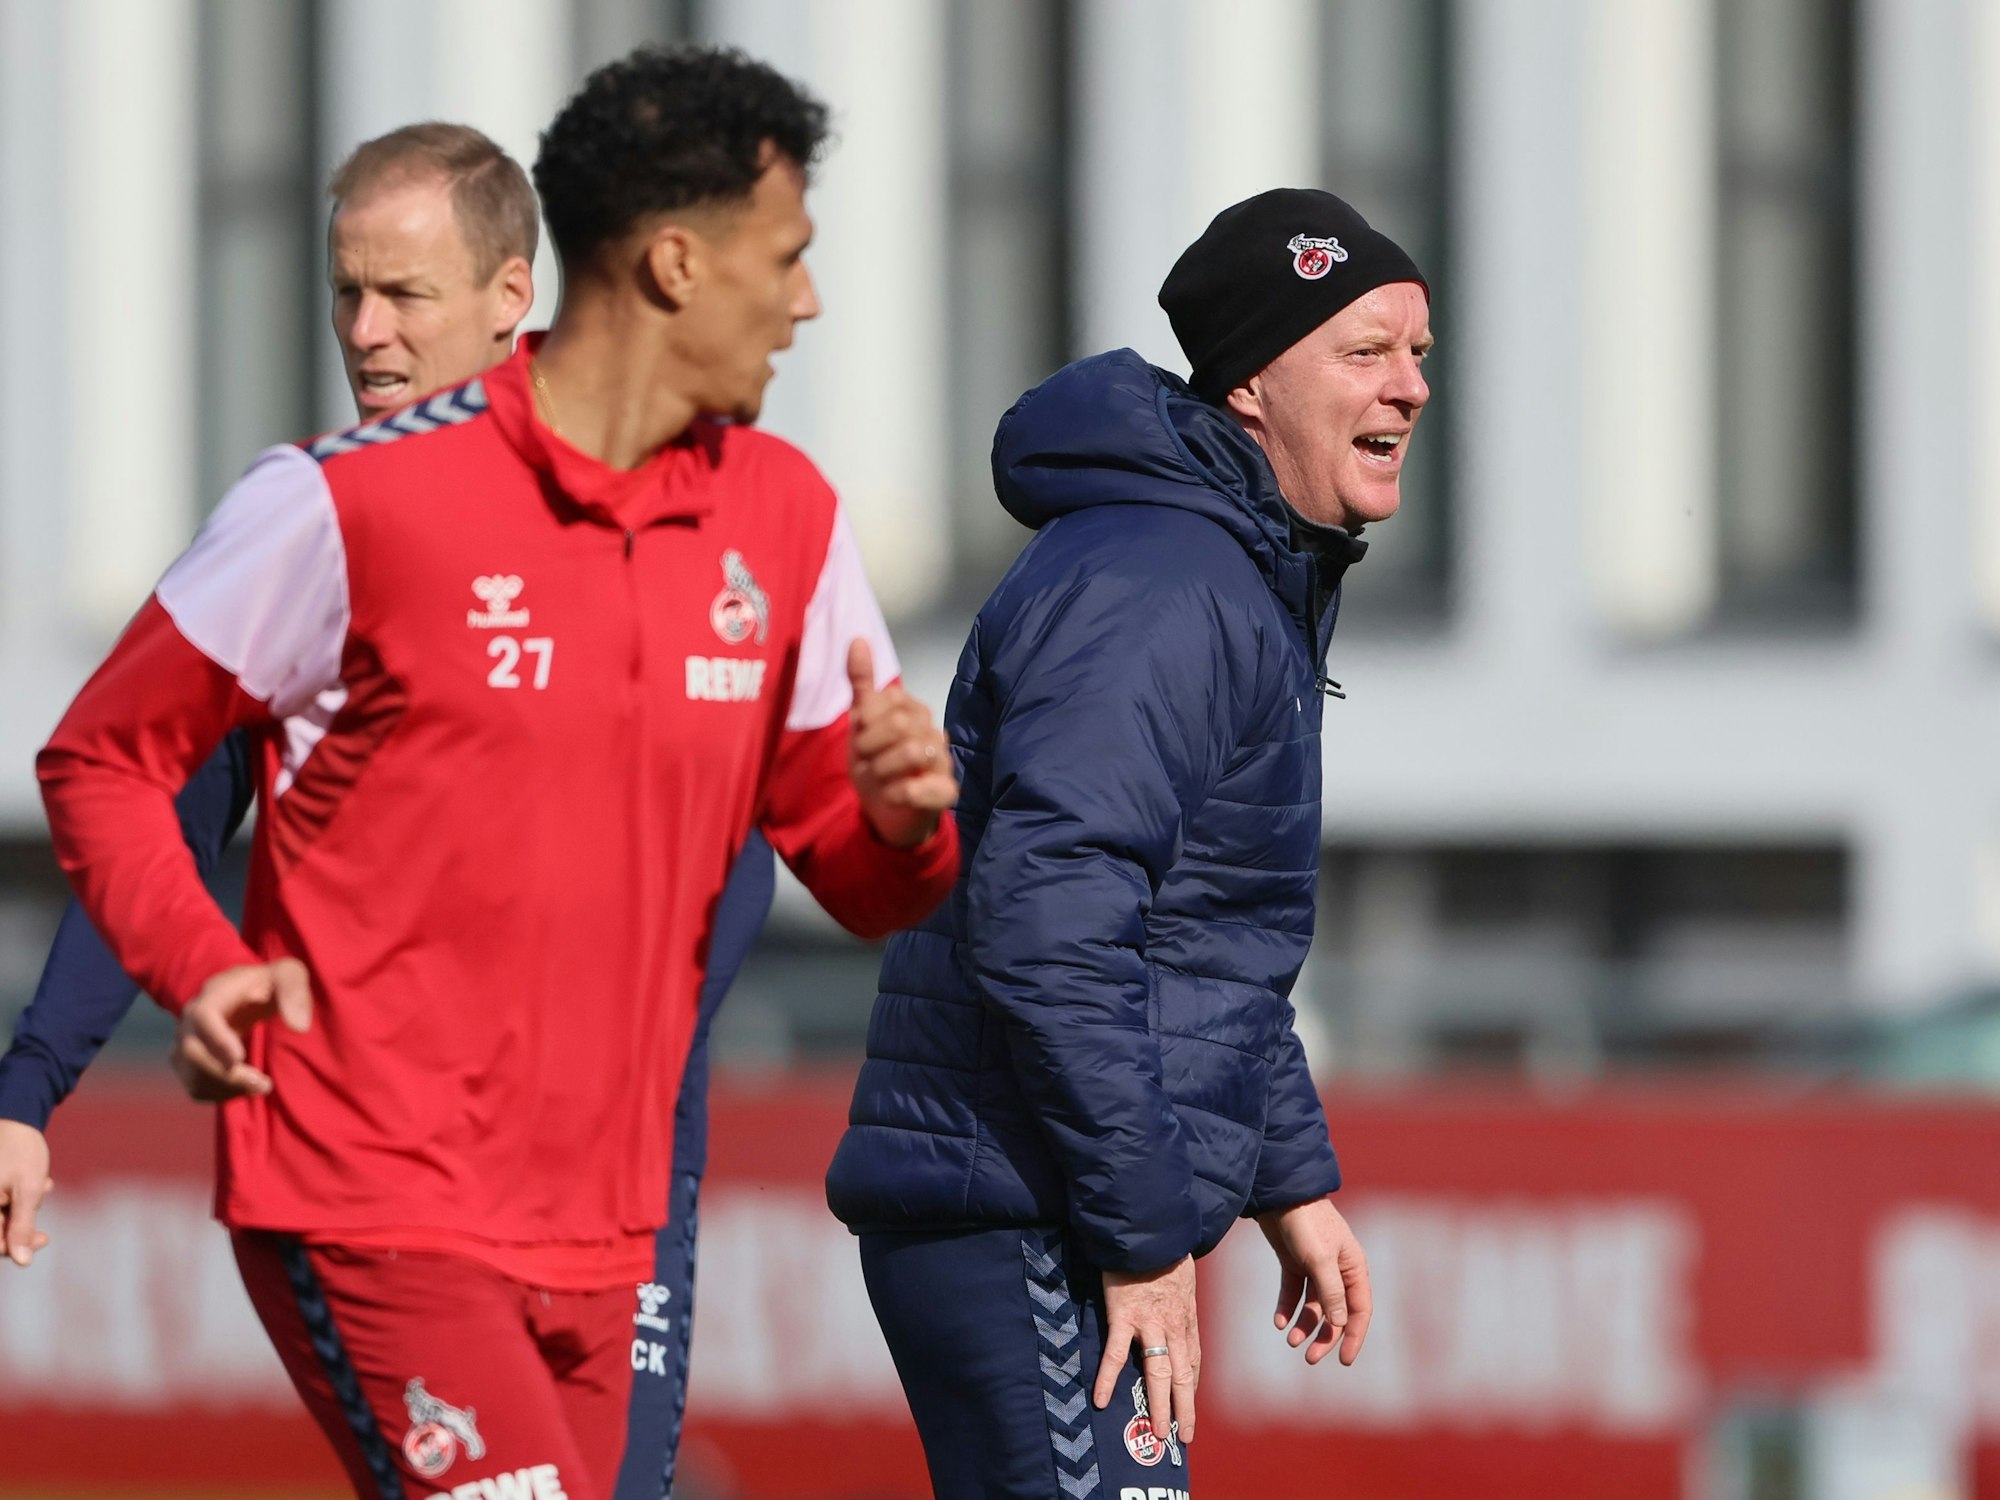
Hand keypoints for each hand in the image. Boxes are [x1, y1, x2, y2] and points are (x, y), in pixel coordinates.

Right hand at [0, 1120, 51, 1266]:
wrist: (15, 1117)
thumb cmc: (21, 1151)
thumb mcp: (28, 1190)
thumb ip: (22, 1227)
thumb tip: (21, 1262)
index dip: (15, 1247)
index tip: (43, 1238)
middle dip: (23, 1223)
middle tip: (46, 1212)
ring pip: (2, 1218)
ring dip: (25, 1209)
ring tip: (44, 1183)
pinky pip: (3, 1205)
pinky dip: (20, 1200)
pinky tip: (40, 1182)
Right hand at [171, 959, 313, 1100]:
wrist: (247, 992)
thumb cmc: (270, 982)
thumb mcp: (288, 975)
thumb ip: (295, 993)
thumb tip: (299, 1027)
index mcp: (213, 994)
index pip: (203, 1016)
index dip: (218, 1039)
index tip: (240, 1058)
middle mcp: (190, 1019)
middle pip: (192, 1052)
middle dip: (227, 1074)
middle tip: (264, 1084)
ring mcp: (185, 1042)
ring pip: (191, 1074)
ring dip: (226, 1089)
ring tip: (261, 1087)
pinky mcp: (187, 1062)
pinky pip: (195, 1086)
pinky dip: (220, 1095)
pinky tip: (246, 1089)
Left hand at [846, 638, 957, 847]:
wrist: (885, 812)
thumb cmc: (876, 762)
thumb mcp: (862, 723)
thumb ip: (862, 683)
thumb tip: (858, 639)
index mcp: (915, 711)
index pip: (891, 699)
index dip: (867, 720)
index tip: (860, 735)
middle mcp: (934, 732)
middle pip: (901, 723)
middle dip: (871, 745)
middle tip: (866, 759)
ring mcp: (944, 762)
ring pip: (913, 752)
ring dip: (882, 769)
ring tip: (878, 778)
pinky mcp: (946, 792)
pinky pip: (926, 788)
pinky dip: (900, 792)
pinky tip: (890, 795)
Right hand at [1095, 1255, 1199, 1445]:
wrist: (1149, 1229)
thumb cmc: (1165, 1249)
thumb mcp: (1183, 1276)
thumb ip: (1178, 1297)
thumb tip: (1174, 1302)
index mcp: (1186, 1317)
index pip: (1192, 1361)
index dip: (1191, 1388)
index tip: (1188, 1406)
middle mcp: (1174, 1326)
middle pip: (1181, 1376)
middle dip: (1184, 1409)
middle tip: (1183, 1438)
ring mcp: (1150, 1324)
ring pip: (1158, 1373)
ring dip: (1159, 1406)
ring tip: (1157, 1433)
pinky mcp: (1124, 1317)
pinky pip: (1116, 1354)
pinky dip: (1107, 1379)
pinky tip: (1099, 1400)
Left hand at [1256, 1195, 1370, 1366]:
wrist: (1278, 1194)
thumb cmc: (1307, 1223)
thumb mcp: (1320, 1259)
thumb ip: (1331, 1293)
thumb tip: (1340, 1324)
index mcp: (1353, 1268)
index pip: (1360, 1311)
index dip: (1354, 1336)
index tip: (1343, 1360)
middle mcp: (1337, 1270)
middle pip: (1336, 1313)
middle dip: (1325, 1336)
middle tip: (1310, 1358)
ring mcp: (1315, 1267)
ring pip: (1313, 1306)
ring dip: (1304, 1324)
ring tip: (1290, 1340)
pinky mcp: (1294, 1262)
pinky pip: (1293, 1293)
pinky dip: (1287, 1308)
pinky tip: (1278, 1322)